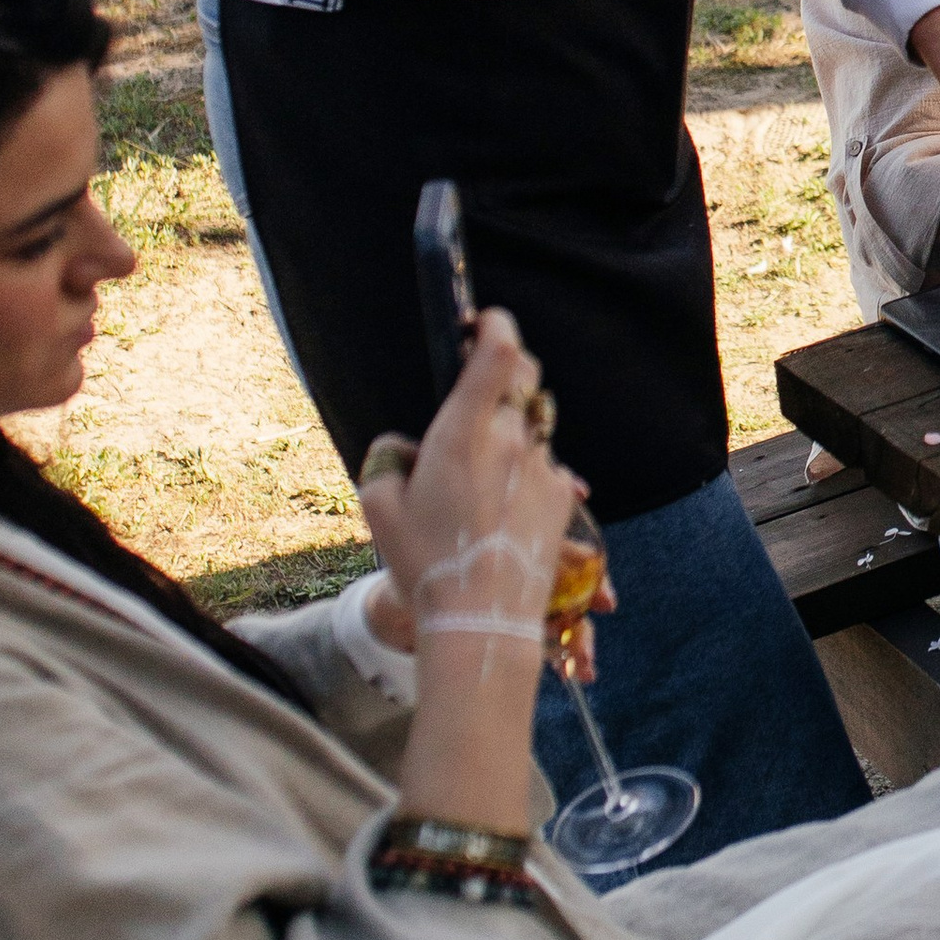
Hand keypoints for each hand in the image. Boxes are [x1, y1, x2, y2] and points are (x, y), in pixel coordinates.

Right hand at [357, 310, 579, 648]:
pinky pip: (548, 467)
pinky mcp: (561, 498)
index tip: (482, 321)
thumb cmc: (423, 561)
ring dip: (515, 430)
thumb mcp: (378, 504)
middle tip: (482, 384)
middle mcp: (512, 439)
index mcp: (465, 431)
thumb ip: (388, 458)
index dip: (495, 324)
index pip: (498, 352)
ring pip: (536, 424)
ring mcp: (543, 468)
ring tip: (484, 473)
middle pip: (525, 376)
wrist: (481, 618)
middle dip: (506, 368)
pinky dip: (528, 473)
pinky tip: (504, 507)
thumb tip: (404, 446)